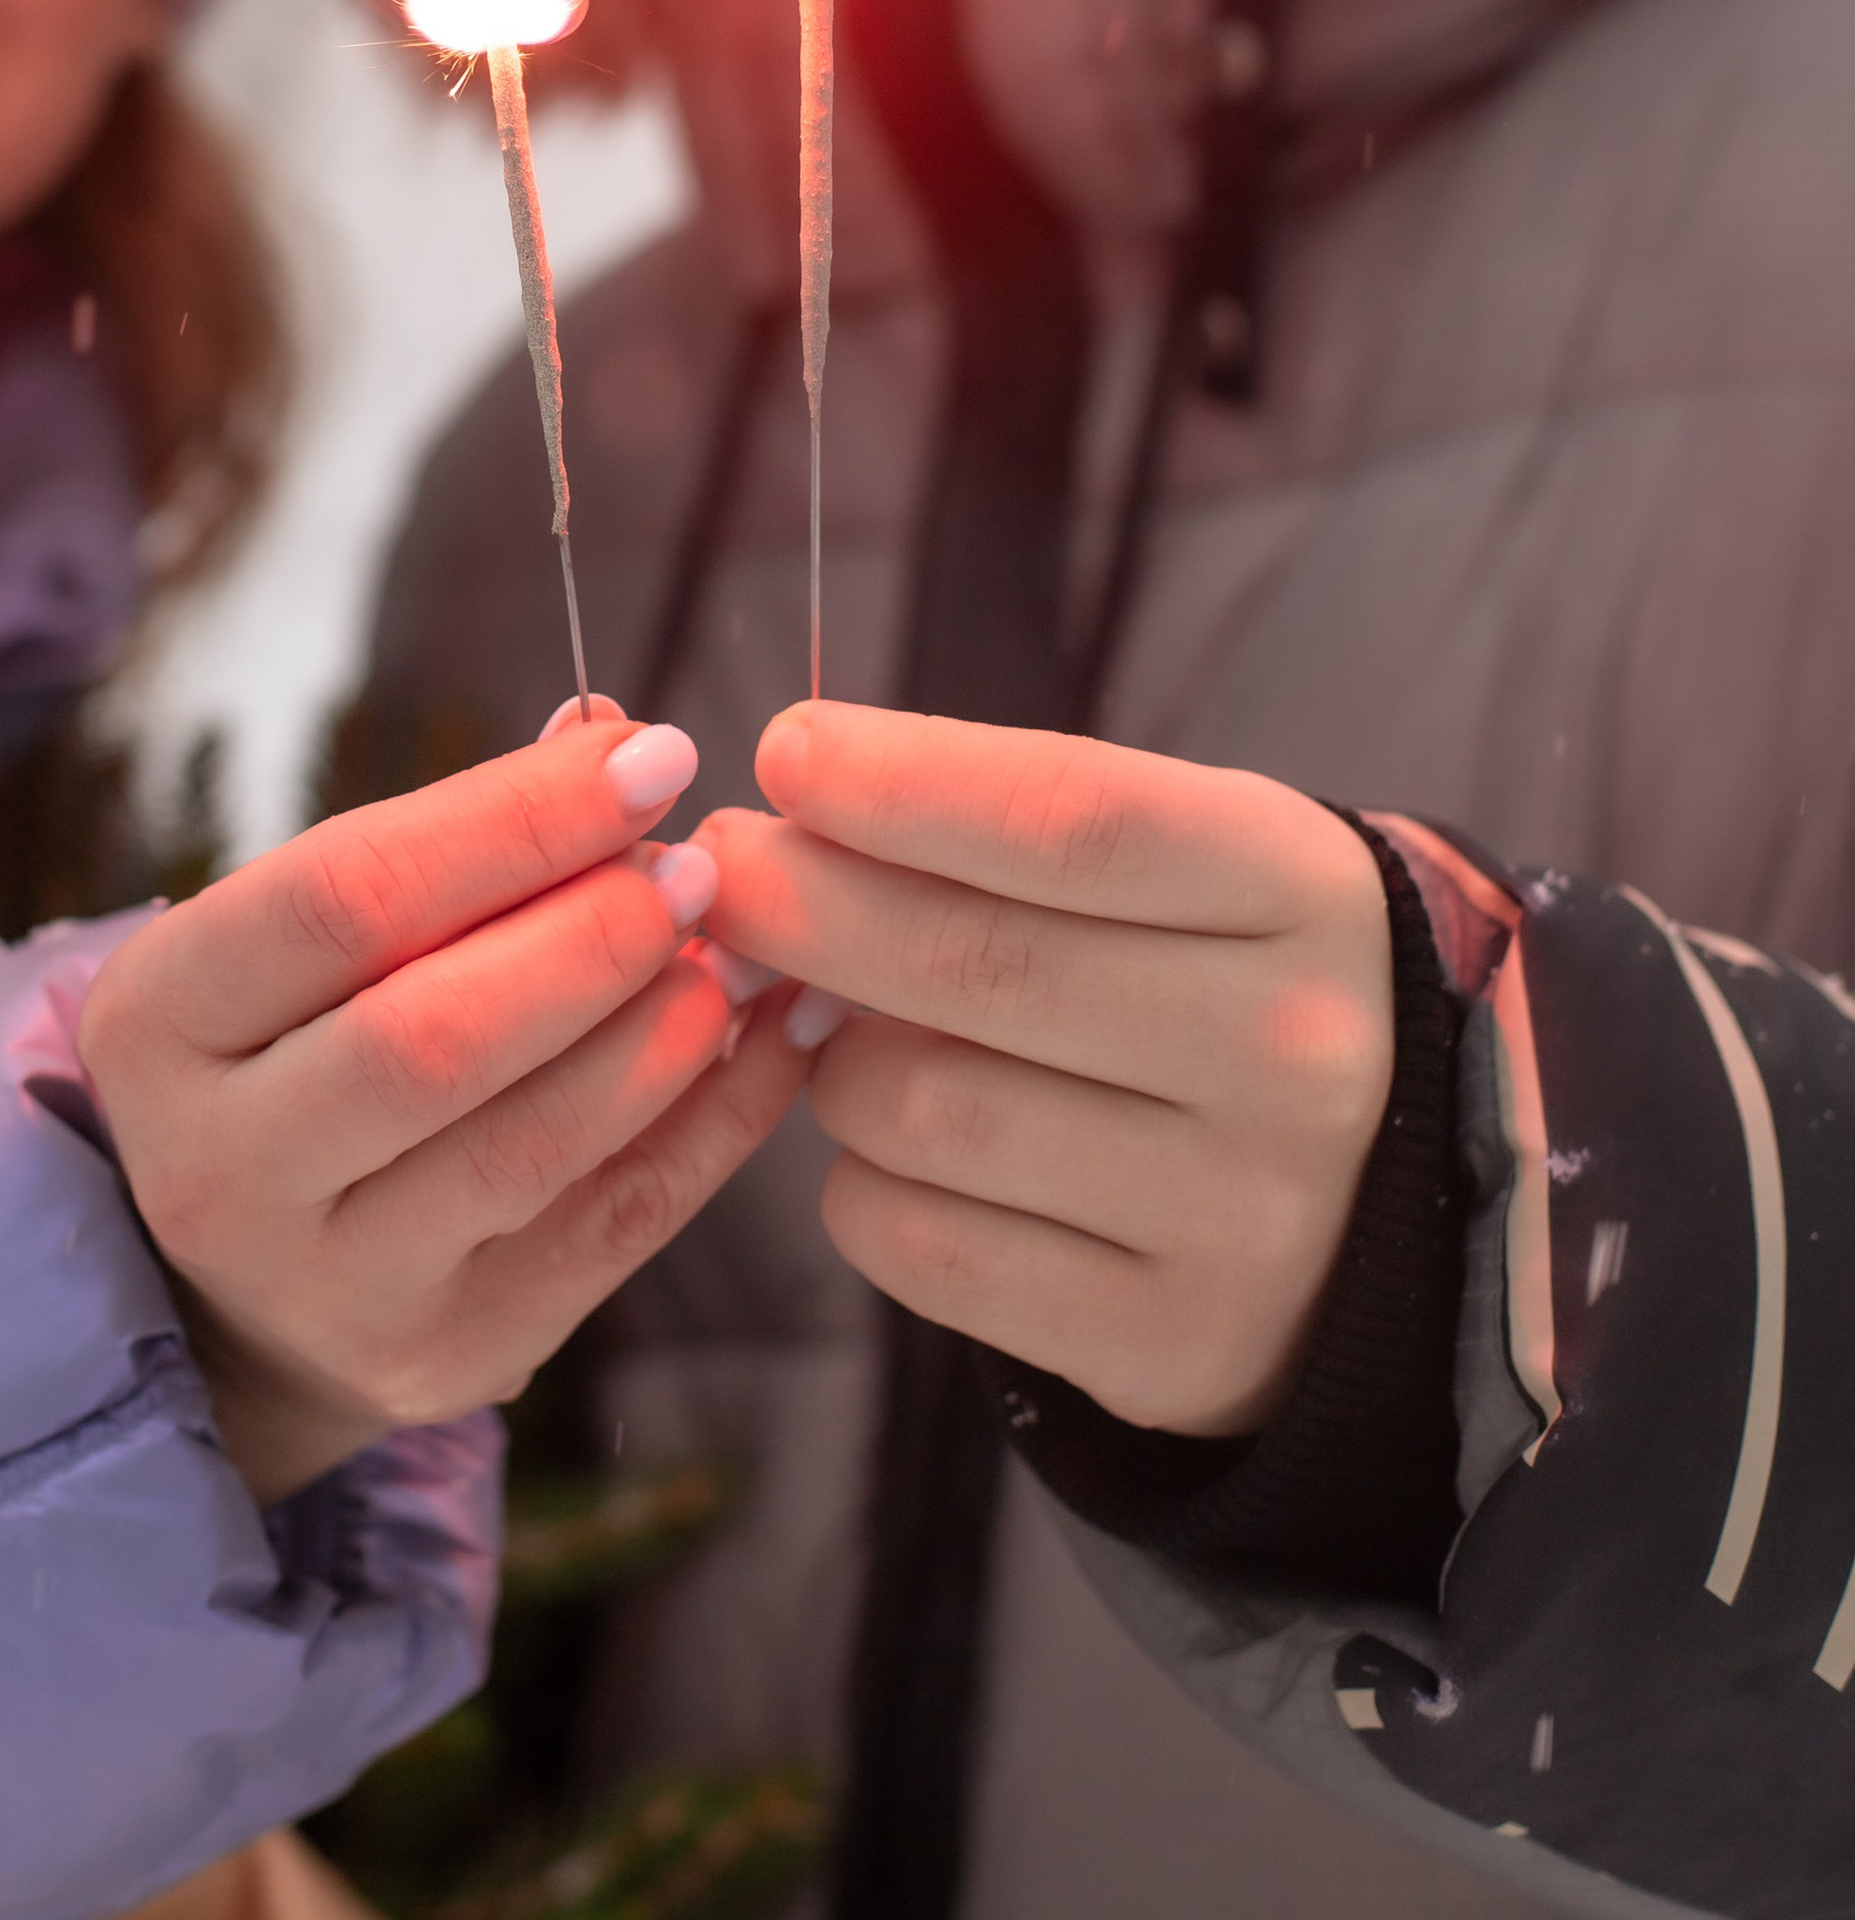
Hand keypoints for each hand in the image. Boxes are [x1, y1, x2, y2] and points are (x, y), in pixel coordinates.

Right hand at [78, 713, 808, 1501]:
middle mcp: (219, 1168)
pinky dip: (712, 1120)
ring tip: (728, 949)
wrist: (251, 1287)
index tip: (646, 753)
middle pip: (427, 1038)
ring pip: (526, 1147)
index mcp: (157, 1020)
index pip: (341, 897)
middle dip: (590, 935)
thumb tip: (605, 733)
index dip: (511, 819)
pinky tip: (765, 1034)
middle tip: (695, 866)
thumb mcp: (308, 934)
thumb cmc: (299, 1043)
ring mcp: (331, 1286)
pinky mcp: (449, 1355)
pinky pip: (611, 1228)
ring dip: (658, 1031)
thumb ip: (443, 839)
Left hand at [697, 706, 1393, 1436]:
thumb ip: (1013, 822)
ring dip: (835, 1056)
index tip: (785, 751)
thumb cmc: (1215, 978)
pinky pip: (919, 1242)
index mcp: (1302, 891)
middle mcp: (1295, 1054)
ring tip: (843, 1025)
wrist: (1369, 1199)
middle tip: (725, 875)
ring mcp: (1239, 1215)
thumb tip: (790, 810)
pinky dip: (861, 1184)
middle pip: (975, 962)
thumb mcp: (1182, 861)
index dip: (903, 782)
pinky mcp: (1165, 1344)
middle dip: (807, 903)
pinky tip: (893, 1146)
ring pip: (920, 1108)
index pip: (1073, 818)